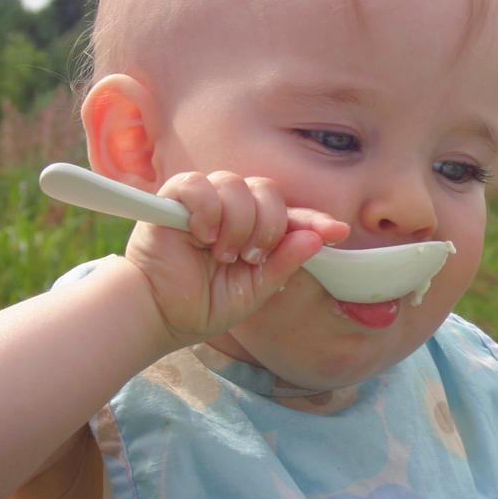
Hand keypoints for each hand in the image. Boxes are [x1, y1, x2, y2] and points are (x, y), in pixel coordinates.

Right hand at [124, 170, 348, 344]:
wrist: (159, 315)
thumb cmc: (203, 304)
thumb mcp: (253, 290)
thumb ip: (283, 264)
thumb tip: (316, 239)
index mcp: (256, 231)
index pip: (291, 215)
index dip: (314, 220)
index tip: (338, 232)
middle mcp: (233, 211)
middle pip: (268, 191)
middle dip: (268, 226)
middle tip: (249, 257)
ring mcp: (205, 202)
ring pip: (235, 185)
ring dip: (236, 222)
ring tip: (221, 254)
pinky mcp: (172, 198)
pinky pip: (197, 183)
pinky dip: (206, 208)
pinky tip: (201, 235)